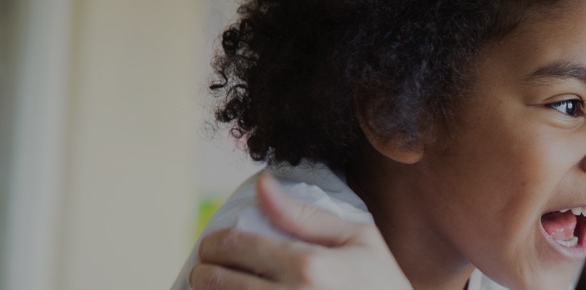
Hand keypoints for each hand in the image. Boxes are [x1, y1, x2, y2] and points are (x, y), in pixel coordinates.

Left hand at [188, 173, 411, 289]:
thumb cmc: (381, 284)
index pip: (234, 244)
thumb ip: (306, 215)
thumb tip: (262, 184)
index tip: (214, 244)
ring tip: (216, 286)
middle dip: (204, 270)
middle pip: (215, 279)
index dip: (214, 242)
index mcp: (309, 265)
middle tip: (208, 268)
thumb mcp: (359, 240)